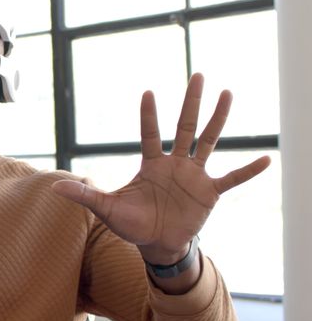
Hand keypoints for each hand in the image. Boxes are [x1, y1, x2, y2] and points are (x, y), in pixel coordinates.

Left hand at [51, 73, 270, 265]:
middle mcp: (175, 163)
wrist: (156, 244)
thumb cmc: (132, 224)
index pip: (149, 134)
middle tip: (198, 75)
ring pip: (208, 141)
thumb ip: (85, 196)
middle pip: (185, 126)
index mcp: (151, 164)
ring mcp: (194, 176)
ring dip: (218, 119)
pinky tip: (266, 159)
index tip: (148, 92)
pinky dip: (248, 170)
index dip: (148, 115)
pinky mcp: (209, 192)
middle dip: (191, 102)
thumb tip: (55, 187)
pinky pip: (232, 178)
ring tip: (227, 94)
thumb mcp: (107, 209)